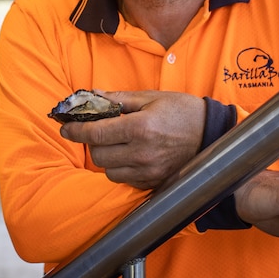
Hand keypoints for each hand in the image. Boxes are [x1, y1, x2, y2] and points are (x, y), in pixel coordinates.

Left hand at [59, 90, 204, 189]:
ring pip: (109, 171)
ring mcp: (149, 171)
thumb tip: (93, 95)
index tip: (66, 127)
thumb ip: (119, 98)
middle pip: (99, 155)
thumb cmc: (182, 111)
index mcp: (140, 127)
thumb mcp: (151, 97)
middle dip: (94, 142)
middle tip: (101, 131)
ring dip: (107, 158)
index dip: (76, 130)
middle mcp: (142, 153)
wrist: (212, 134)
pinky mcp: (154, 182)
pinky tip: (130, 155)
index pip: (96, 133)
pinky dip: (121, 168)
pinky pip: (125, 180)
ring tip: (117, 144)